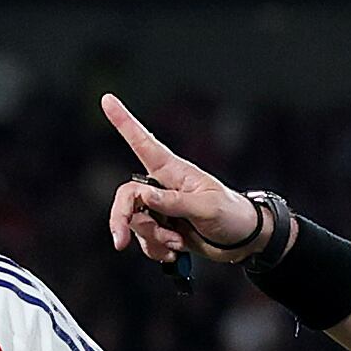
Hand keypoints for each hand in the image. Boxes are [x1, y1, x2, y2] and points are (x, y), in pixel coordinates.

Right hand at [100, 95, 270, 267]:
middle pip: (126, 197)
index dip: (124, 122)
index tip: (107, 99)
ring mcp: (160, 209)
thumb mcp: (206, 207)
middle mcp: (161, 187)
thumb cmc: (231, 214)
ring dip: (152, 239)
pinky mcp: (162, 229)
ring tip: (178, 244)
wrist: (242, 241)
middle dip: (122, 220)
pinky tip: (175, 252)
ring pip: (135, 223)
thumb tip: (144, 197)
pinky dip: (156, 250)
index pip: (144, 143)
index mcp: (173, 171)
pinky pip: (144, 240)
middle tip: (120, 242)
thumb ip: (174, 202)